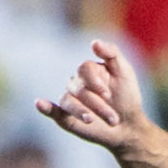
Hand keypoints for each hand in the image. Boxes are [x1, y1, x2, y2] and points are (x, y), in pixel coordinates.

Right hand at [36, 40, 150, 155]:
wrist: (128, 125)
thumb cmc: (126, 96)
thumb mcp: (124, 72)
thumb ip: (111, 53)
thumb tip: (93, 42)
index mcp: (89, 70)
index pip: (84, 69)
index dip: (95, 81)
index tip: (108, 94)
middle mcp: (76, 83)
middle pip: (78, 88)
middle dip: (96, 104)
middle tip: (114, 119)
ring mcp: (70, 100)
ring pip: (68, 102)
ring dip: (81, 112)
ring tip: (93, 121)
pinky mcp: (66, 117)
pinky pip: (53, 111)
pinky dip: (45, 107)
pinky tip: (39, 104)